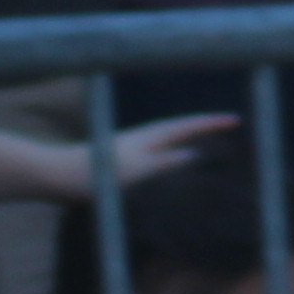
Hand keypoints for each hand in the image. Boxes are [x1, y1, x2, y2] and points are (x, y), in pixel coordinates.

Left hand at [92, 112, 240, 196]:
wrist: (57, 175)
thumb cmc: (97, 174)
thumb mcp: (138, 170)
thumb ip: (167, 161)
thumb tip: (195, 153)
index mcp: (150, 136)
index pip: (189, 126)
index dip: (212, 123)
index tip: (236, 119)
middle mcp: (143, 136)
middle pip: (181, 125)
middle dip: (205, 124)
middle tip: (228, 123)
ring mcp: (132, 145)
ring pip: (168, 134)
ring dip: (189, 132)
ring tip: (206, 135)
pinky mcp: (121, 157)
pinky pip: (158, 146)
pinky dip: (173, 145)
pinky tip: (168, 155)